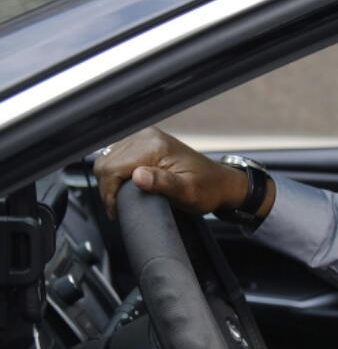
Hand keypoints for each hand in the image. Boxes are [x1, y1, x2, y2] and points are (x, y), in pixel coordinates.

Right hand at [94, 127, 249, 219]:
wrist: (221, 182)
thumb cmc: (208, 189)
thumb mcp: (188, 192)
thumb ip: (163, 183)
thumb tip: (138, 176)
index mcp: (154, 146)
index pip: (112, 168)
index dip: (109, 193)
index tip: (116, 211)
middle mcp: (146, 137)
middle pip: (106, 162)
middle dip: (107, 188)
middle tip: (118, 208)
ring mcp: (144, 138)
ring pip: (107, 159)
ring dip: (109, 181)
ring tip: (120, 200)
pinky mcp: (144, 143)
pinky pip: (117, 157)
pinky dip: (115, 174)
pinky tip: (124, 187)